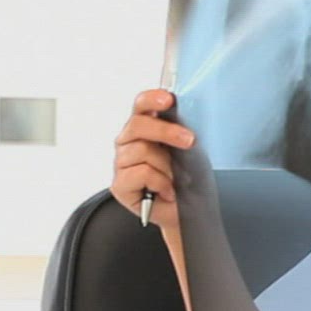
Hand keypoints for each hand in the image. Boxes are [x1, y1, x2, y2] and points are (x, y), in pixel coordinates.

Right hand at [109, 89, 193, 232]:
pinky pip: (141, 173)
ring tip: (176, 179)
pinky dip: (160, 182)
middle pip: (138, 125)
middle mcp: (129, 143)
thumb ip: (181, 130)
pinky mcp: (119, 185)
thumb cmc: (189, 178)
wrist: (190, 211)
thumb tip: (185, 113)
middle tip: (190, 141)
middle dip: (166, 131)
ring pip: (142, 151)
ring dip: (167, 166)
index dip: (151, 99)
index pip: (141, 106)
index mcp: (146, 129)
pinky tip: (167, 190)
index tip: (168, 98)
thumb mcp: (190, 150)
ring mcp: (122, 164)